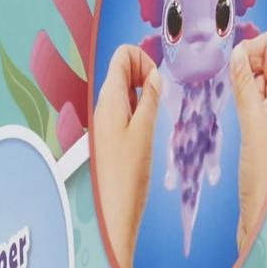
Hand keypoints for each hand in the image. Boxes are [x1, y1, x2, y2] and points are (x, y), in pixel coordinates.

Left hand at [89, 40, 158, 267]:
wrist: (115, 212)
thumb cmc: (129, 175)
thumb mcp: (144, 132)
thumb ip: (148, 99)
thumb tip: (154, 74)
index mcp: (109, 98)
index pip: (122, 55)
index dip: (143, 59)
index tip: (159, 80)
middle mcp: (104, 105)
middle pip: (123, 68)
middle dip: (146, 73)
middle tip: (161, 96)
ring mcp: (107, 119)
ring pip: (126, 89)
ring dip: (145, 92)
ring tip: (159, 112)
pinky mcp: (113, 133)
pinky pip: (127, 107)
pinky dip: (141, 107)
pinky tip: (152, 125)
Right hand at [229, 30, 266, 257]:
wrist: (259, 199)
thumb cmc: (261, 165)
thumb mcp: (251, 119)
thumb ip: (245, 83)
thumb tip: (237, 51)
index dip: (254, 46)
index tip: (235, 60)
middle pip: (264, 54)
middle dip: (244, 56)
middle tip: (228, 74)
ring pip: (253, 70)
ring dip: (238, 72)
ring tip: (225, 87)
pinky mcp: (255, 114)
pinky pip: (246, 87)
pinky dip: (235, 85)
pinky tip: (225, 98)